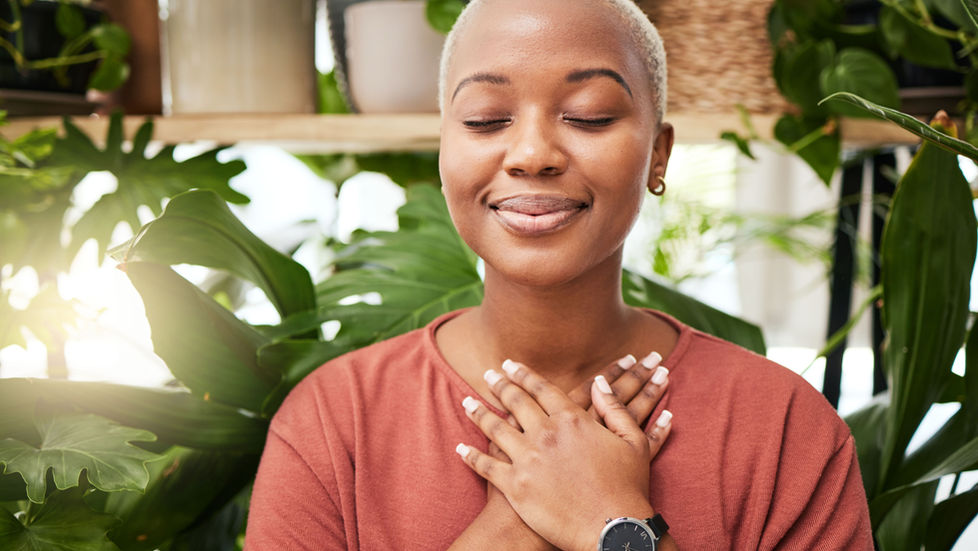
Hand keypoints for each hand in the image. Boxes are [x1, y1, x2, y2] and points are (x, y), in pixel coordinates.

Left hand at [457, 361, 672, 550]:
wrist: (612, 529)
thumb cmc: (627, 488)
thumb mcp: (632, 442)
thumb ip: (615, 408)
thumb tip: (601, 383)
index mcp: (572, 420)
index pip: (541, 389)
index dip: (525, 375)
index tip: (511, 365)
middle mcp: (545, 434)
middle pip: (516, 402)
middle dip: (501, 385)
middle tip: (489, 375)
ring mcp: (527, 459)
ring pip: (495, 429)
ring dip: (479, 414)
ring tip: (467, 403)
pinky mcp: (514, 485)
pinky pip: (486, 466)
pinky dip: (471, 456)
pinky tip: (461, 448)